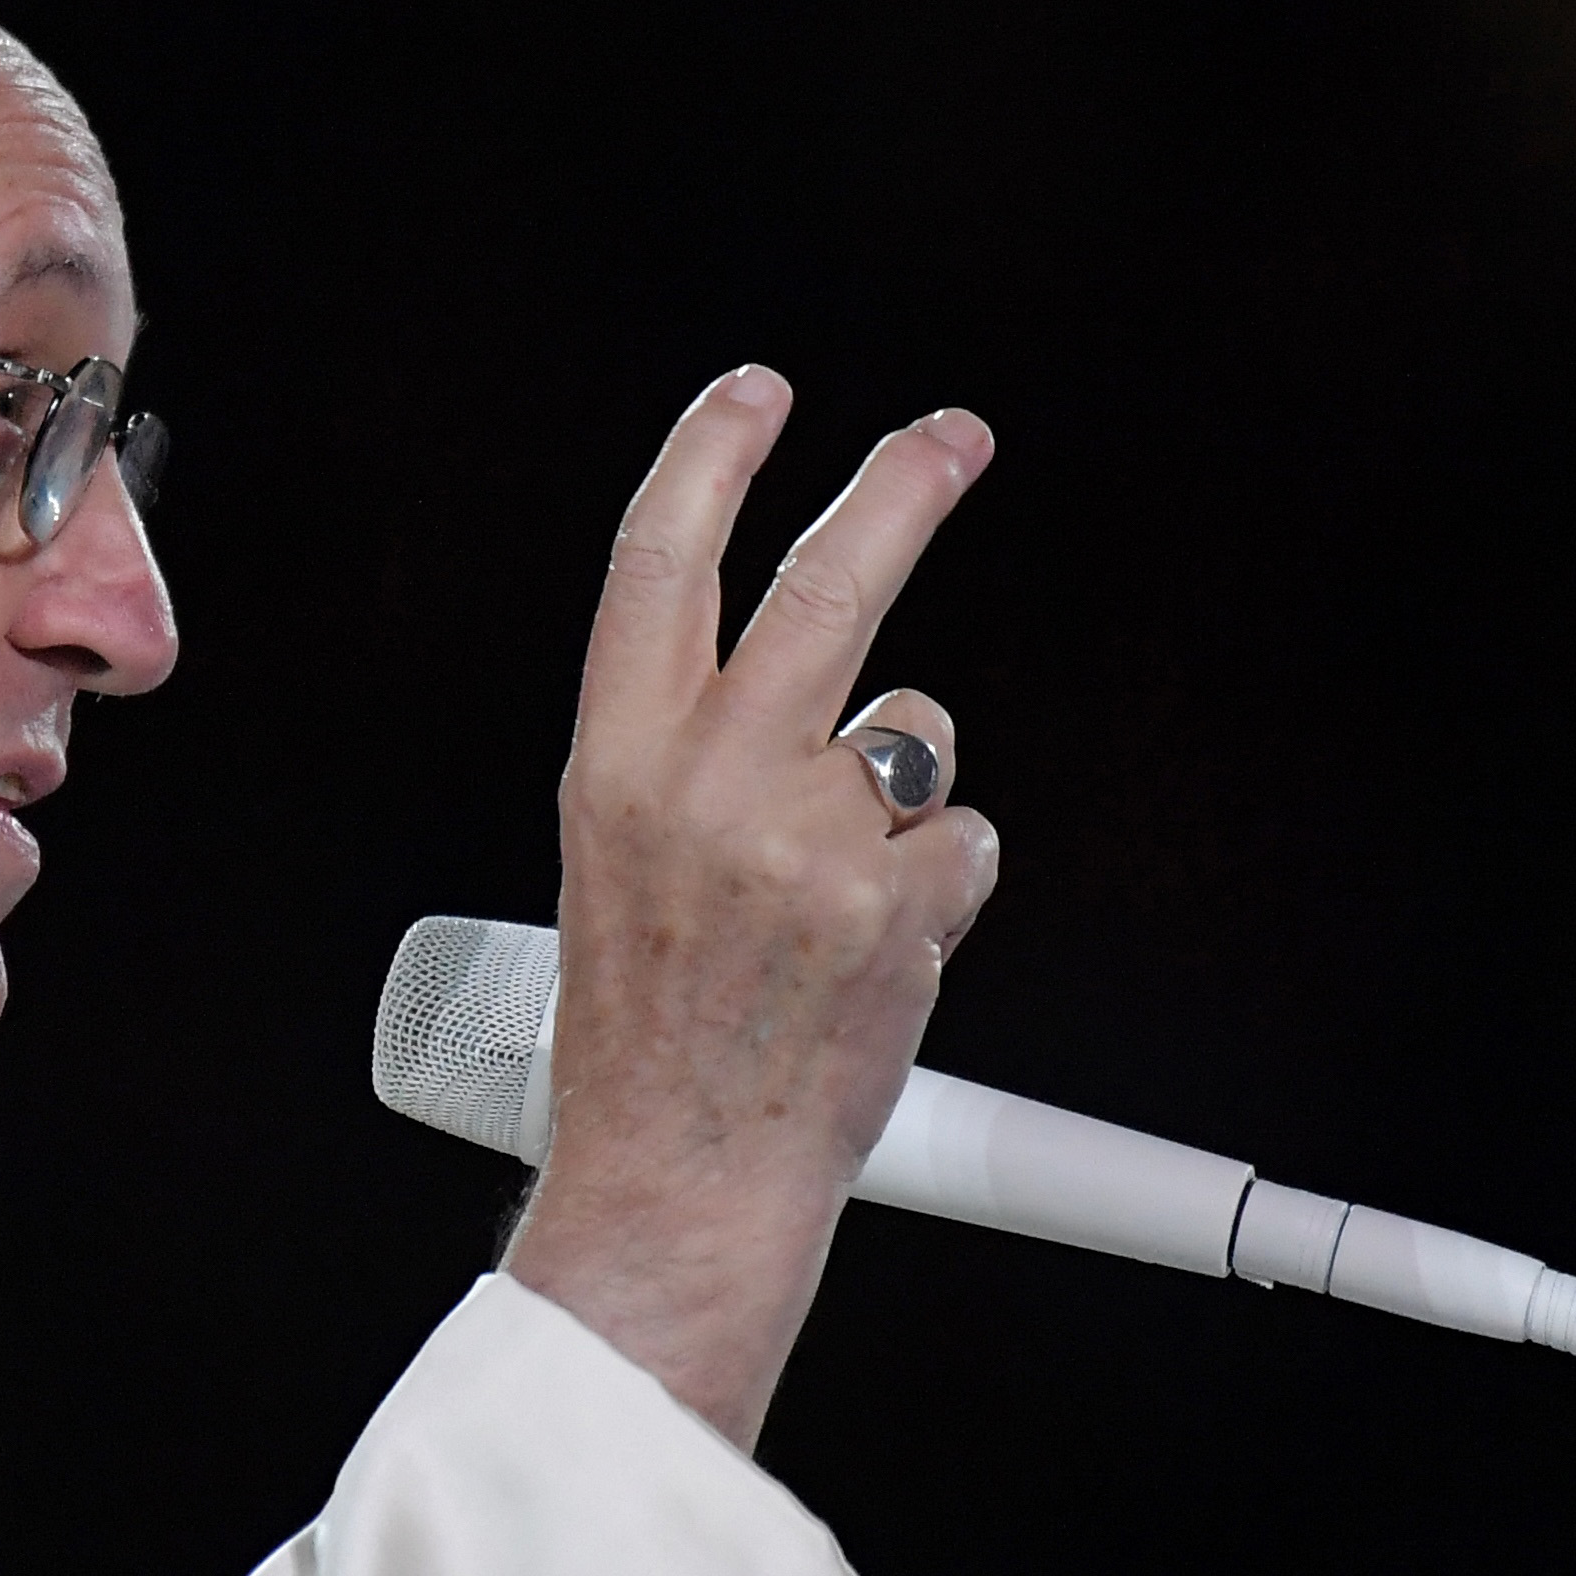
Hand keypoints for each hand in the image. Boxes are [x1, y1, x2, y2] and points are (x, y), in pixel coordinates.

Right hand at [506, 369, 998, 1446]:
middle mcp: (709, 777)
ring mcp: (808, 836)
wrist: (680, 1181)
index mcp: (614, 760)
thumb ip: (692, 759)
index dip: (711, 456)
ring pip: (914, 736)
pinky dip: (936, 892)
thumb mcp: (617, 865)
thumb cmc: (645, 1040)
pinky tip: (873, 959)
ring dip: (904, 798)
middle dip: (900, 490)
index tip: (757, 394)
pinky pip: (961, 843)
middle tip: (950, 438)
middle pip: (827, 584)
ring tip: (838, 903)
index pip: (658, 561)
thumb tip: (813, 689)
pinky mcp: (895, 900)